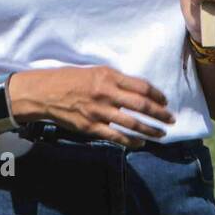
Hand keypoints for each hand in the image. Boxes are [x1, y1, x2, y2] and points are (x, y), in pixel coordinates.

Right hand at [9, 66, 175, 148]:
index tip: (165, 101)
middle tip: (171, 119)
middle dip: (160, 114)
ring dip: (151, 130)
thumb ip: (113, 80)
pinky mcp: (91, 127)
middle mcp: (105, 93)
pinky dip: (132, 142)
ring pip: (133, 124)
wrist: (42, 93)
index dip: (157, 95)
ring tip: (162, 134)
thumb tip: (137, 90)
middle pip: (141, 106)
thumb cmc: (67, 79)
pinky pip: (117, 137)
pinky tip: (140, 143)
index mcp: (106, 76)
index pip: (140, 86)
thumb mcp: (92, 71)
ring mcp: (98, 111)